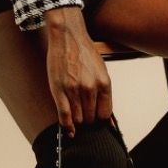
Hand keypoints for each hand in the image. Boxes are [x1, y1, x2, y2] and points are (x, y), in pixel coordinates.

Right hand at [42, 6, 112, 136]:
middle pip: (91, 118)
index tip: (97, 119)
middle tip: (84, 115)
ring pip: (78, 119)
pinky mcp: (59, 90)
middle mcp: (90, 88)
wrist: (68, 37)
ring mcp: (74, 90)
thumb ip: (104, 94)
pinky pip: (64, 115)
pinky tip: (69, 131)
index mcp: (104, 83)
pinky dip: (66, 126)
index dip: (100, 119)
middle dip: (88, 119)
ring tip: (76, 114)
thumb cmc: (84, 52)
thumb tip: (107, 117)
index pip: (105, 113)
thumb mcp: (101, 71)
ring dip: (77, 121)